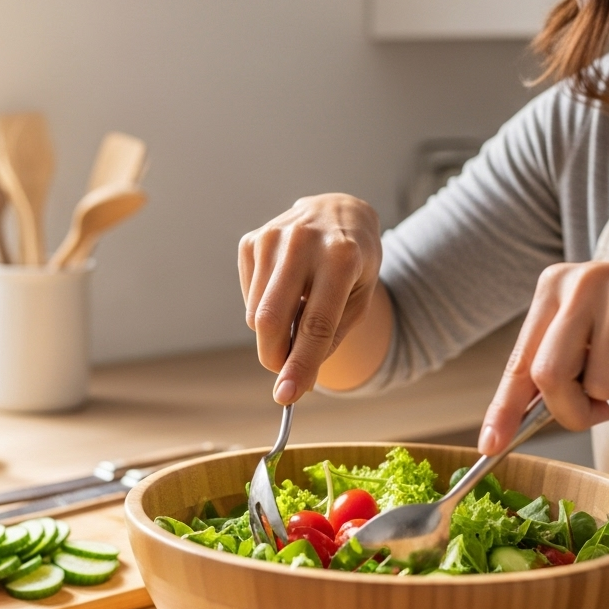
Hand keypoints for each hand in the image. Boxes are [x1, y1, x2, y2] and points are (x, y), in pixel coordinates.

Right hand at [239, 194, 382, 404]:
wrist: (340, 211)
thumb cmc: (355, 263)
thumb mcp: (359, 299)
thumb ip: (330, 340)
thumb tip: (296, 382)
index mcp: (342, 258)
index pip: (316, 324)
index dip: (300, 364)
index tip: (286, 397)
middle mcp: (303, 242)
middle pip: (271, 319)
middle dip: (275, 357)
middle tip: (286, 373)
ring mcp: (272, 238)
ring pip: (256, 314)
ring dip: (273, 333)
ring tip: (300, 312)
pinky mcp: (251, 240)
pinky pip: (248, 298)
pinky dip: (264, 309)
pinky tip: (286, 290)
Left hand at [480, 245, 608, 452]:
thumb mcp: (596, 326)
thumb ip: (561, 362)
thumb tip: (520, 419)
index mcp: (555, 286)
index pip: (520, 360)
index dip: (503, 408)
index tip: (490, 445)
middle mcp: (583, 282)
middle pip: (550, 377)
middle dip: (572, 411)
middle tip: (599, 412)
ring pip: (601, 385)